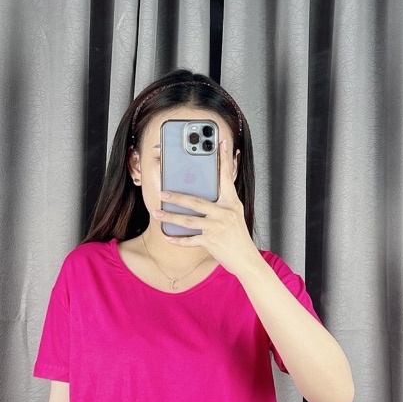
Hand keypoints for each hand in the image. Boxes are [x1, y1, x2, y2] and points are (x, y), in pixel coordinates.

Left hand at [152, 140, 259, 276]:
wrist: (246, 258)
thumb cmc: (237, 235)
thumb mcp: (235, 213)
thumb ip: (224, 199)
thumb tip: (214, 186)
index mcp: (231, 202)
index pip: (226, 177)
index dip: (223, 159)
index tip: (220, 142)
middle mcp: (225, 213)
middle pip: (196, 202)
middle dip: (176, 197)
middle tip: (162, 193)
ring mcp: (217, 228)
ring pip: (188, 221)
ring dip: (170, 218)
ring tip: (157, 214)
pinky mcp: (211, 242)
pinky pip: (190, 240)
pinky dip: (177, 239)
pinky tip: (167, 236)